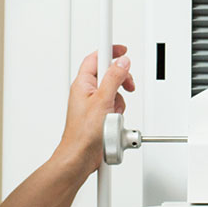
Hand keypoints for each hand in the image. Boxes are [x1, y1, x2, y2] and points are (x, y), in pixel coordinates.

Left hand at [55, 45, 134, 178]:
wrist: (80, 157)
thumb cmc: (82, 133)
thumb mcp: (102, 101)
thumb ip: (113, 78)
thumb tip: (122, 62)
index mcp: (82, 84)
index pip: (96, 58)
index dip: (109, 51)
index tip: (122, 49)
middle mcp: (87, 93)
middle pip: (109, 75)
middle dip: (120, 81)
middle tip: (127, 86)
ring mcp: (94, 105)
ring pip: (114, 92)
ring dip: (120, 101)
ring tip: (115, 113)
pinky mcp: (100, 117)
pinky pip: (114, 107)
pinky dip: (118, 113)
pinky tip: (114, 122)